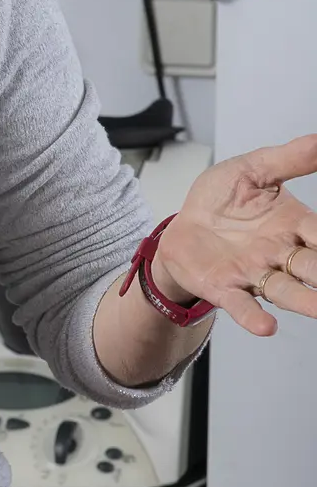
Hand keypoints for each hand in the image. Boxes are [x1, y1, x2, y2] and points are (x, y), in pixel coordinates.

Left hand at [156, 134, 316, 336]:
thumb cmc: (221, 199)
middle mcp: (280, 253)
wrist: (182, 223)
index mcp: (294, 225)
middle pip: (313, 267)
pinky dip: (253, 316)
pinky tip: (265, 327)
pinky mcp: (225, 287)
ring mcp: (254, 273)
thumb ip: (288, 159)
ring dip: (305, 302)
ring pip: (286, 290)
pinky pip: (242, 305)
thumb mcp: (252, 170)